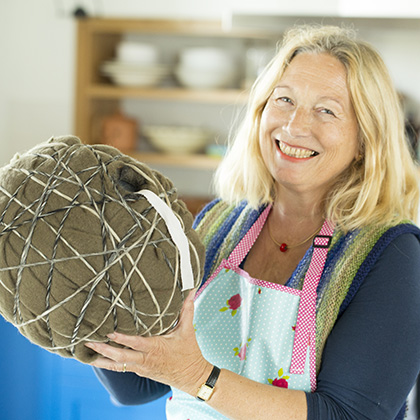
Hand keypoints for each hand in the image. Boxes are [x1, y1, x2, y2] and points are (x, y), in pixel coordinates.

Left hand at [85, 289, 211, 395]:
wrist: (191, 377)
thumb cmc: (189, 352)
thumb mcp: (187, 330)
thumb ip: (187, 309)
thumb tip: (191, 290)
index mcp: (156, 347)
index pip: (136, 343)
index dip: (123, 339)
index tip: (109, 332)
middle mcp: (145, 359)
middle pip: (121, 357)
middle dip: (104, 350)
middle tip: (89, 342)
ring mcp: (141, 367)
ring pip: (117, 365)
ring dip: (101, 359)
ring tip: (86, 351)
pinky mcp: (140, 370)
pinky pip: (120, 368)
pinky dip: (108, 364)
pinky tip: (96, 360)